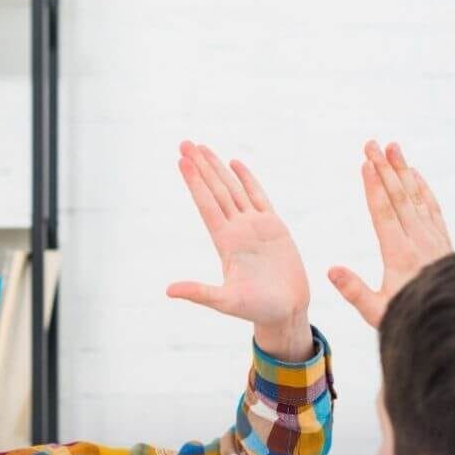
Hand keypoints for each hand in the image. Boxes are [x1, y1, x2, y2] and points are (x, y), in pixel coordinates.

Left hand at [168, 140, 313, 361]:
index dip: (194, 182)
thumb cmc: (257, 310)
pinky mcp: (273, 227)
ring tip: (202, 148)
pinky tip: (235, 164)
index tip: (181, 161)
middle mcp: (237, 230)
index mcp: (226, 243)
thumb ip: (200, 293)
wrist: (286, 311)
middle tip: (184, 142)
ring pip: (233, 189)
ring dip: (217, 168)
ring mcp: (254, 226)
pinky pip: (258, 196)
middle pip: (215, 191)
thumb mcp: (226, 302)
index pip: (206, 205)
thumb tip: (169, 290)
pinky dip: (247, 180)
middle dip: (200, 167)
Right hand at [328, 140, 452, 328]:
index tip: (365, 164)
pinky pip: (431, 206)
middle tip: (371, 144)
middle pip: (399, 197)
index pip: (384, 214)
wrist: (454, 318)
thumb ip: (354, 291)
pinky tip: (414, 173)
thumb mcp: (377, 312)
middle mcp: (419, 241)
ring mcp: (433, 238)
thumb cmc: (409, 317)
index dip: (373, 187)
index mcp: (399, 255)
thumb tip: (331, 270)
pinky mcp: (442, 240)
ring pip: (416, 197)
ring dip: (403, 170)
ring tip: (392, 147)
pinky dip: (422, 187)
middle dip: (384, 168)